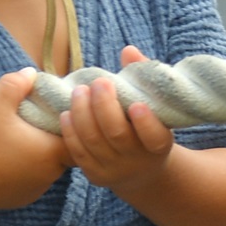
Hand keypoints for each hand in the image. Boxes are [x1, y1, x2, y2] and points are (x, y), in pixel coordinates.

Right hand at [0, 69, 71, 211]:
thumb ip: (14, 84)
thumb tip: (31, 72)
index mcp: (52, 151)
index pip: (79, 139)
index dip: (71, 126)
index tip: (56, 115)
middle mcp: (51, 174)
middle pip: (64, 154)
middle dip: (52, 139)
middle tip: (34, 124)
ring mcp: (37, 190)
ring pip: (47, 168)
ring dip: (38, 156)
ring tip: (18, 142)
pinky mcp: (23, 199)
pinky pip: (32, 181)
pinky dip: (24, 170)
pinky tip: (6, 160)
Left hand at [60, 44, 176, 196]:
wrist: (140, 171)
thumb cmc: (146, 127)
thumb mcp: (153, 108)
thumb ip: (142, 79)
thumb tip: (128, 51)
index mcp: (159, 145)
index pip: (155, 137)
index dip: (146, 123)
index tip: (137, 104)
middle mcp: (138, 161)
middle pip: (117, 134)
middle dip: (104, 106)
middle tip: (98, 82)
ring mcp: (115, 170)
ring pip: (93, 141)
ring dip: (82, 113)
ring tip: (79, 91)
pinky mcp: (95, 174)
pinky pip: (78, 152)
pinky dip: (70, 131)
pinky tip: (66, 112)